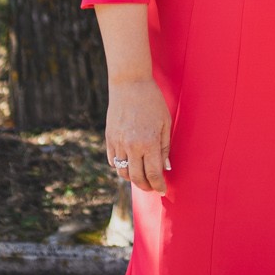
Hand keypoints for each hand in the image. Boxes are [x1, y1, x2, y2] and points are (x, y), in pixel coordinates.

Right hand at [104, 76, 170, 193]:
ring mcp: (118, 143)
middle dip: (146, 186)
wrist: (130, 84)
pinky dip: (120, 167)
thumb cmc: (152, 101)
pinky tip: (129, 164)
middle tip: (152, 187)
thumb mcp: (165, 123)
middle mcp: (132, 146)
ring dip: (132, 178)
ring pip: (122, 172)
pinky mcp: (109, 138)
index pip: (153, 174)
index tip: (162, 190)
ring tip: (141, 176)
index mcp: (149, 142)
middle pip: (137, 178)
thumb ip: (165, 147)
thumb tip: (165, 168)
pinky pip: (113, 161)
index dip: (158, 185)